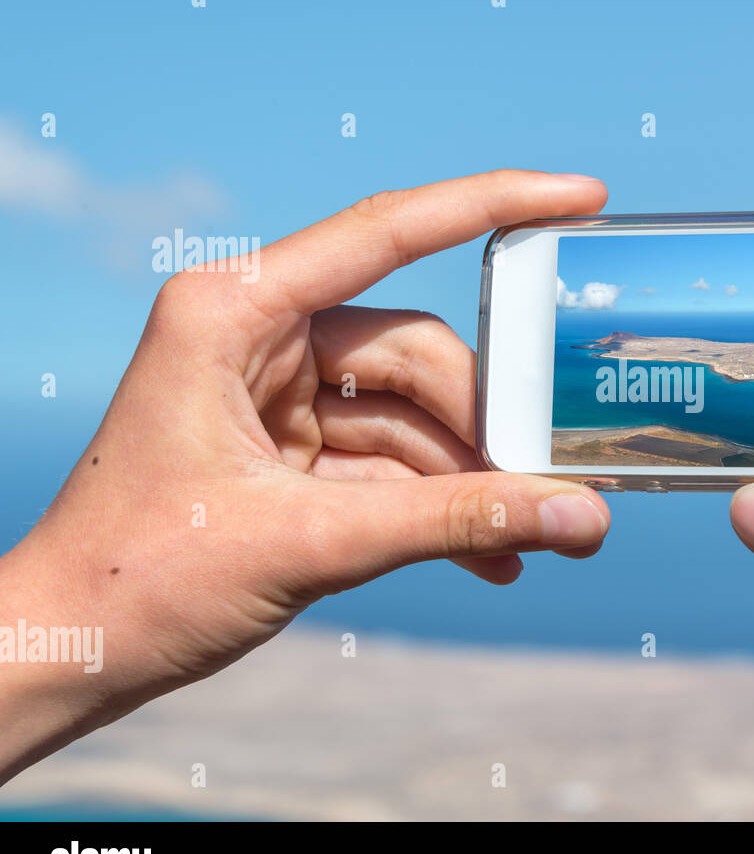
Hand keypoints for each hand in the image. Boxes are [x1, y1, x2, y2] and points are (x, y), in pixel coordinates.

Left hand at [0, 170, 611, 782]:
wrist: (70, 656)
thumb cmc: (142, 583)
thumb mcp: (311, 542)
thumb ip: (455, 523)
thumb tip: (583, 516)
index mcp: (235, 311)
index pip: (387, 233)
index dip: (494, 205)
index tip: (582, 197)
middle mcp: (260, 337)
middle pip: (416, 354)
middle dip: (486, 426)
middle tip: (554, 484)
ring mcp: (279, 396)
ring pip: (414, 415)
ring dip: (472, 481)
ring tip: (532, 538)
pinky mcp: (294, 452)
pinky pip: (394, 462)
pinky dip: (440, 508)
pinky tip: (492, 557)